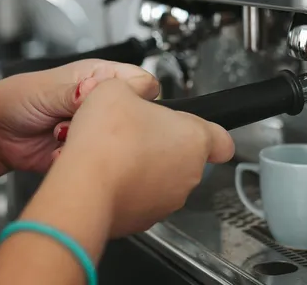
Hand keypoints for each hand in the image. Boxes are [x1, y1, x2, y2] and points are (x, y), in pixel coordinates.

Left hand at [0, 59, 158, 183]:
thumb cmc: (14, 101)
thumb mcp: (47, 89)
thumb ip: (76, 92)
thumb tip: (100, 90)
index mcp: (97, 77)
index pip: (139, 83)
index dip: (133, 94)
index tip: (112, 102)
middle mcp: (99, 102)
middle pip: (130, 114)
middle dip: (107, 121)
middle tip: (79, 118)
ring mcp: (92, 129)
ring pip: (114, 140)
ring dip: (89, 140)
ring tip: (60, 132)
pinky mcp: (84, 153)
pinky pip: (97, 161)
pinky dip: (78, 158)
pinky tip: (57, 149)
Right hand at [55, 79, 234, 236]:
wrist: (83, 189)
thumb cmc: (106, 140)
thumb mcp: (115, 88)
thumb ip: (133, 87)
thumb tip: (133, 91)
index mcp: (193, 139)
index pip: (222, 141)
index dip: (210, 132)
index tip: (194, 129)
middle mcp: (188, 174)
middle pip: (183, 156)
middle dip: (160, 143)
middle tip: (132, 132)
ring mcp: (167, 201)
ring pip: (161, 180)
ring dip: (143, 167)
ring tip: (113, 154)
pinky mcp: (144, 220)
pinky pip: (139, 200)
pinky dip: (126, 189)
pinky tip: (105, 176)